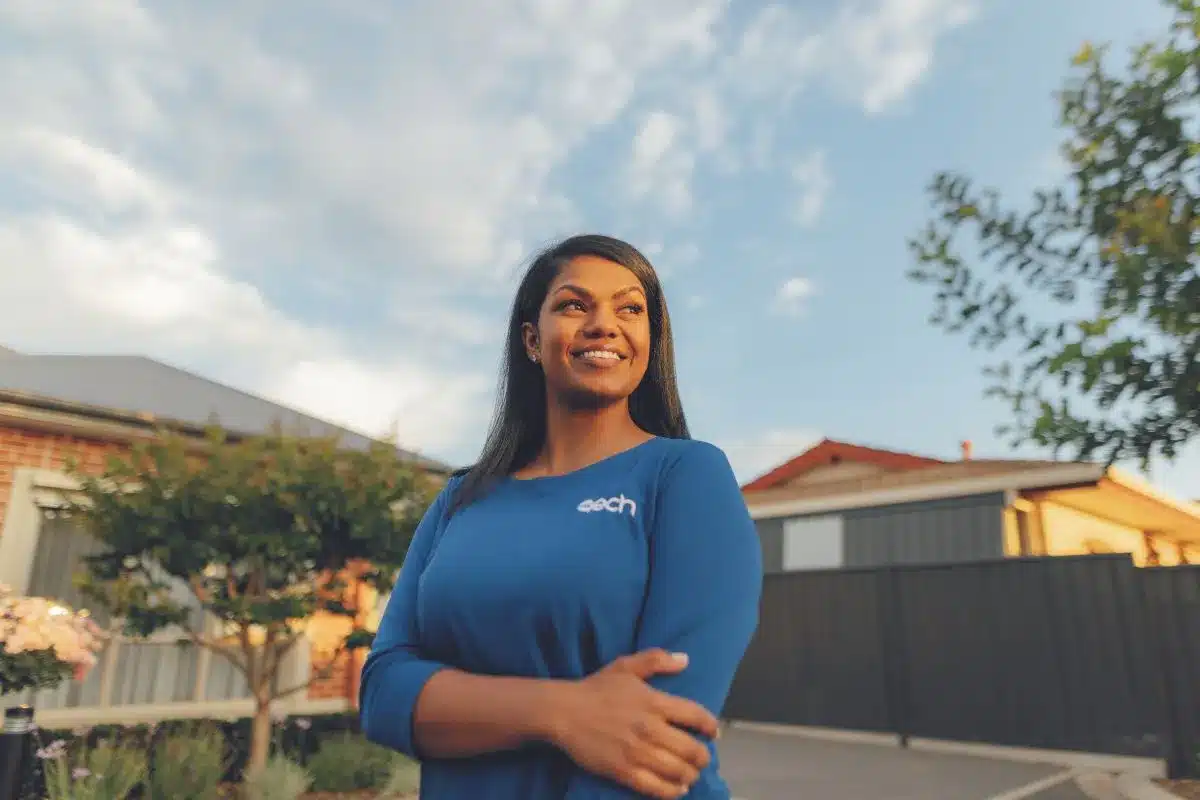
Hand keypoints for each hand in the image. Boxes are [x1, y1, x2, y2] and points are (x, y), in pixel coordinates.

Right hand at [549, 648, 718, 799]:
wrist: (563, 712)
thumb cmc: (595, 688)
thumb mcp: (626, 666)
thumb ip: (657, 660)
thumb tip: (685, 660)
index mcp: (654, 701)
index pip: (695, 715)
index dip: (710, 726)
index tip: (714, 733)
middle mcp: (650, 728)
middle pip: (691, 749)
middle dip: (702, 757)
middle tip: (702, 759)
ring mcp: (637, 751)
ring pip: (677, 771)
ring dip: (690, 775)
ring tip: (690, 775)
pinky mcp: (623, 770)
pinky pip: (655, 787)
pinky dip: (671, 791)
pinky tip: (677, 790)